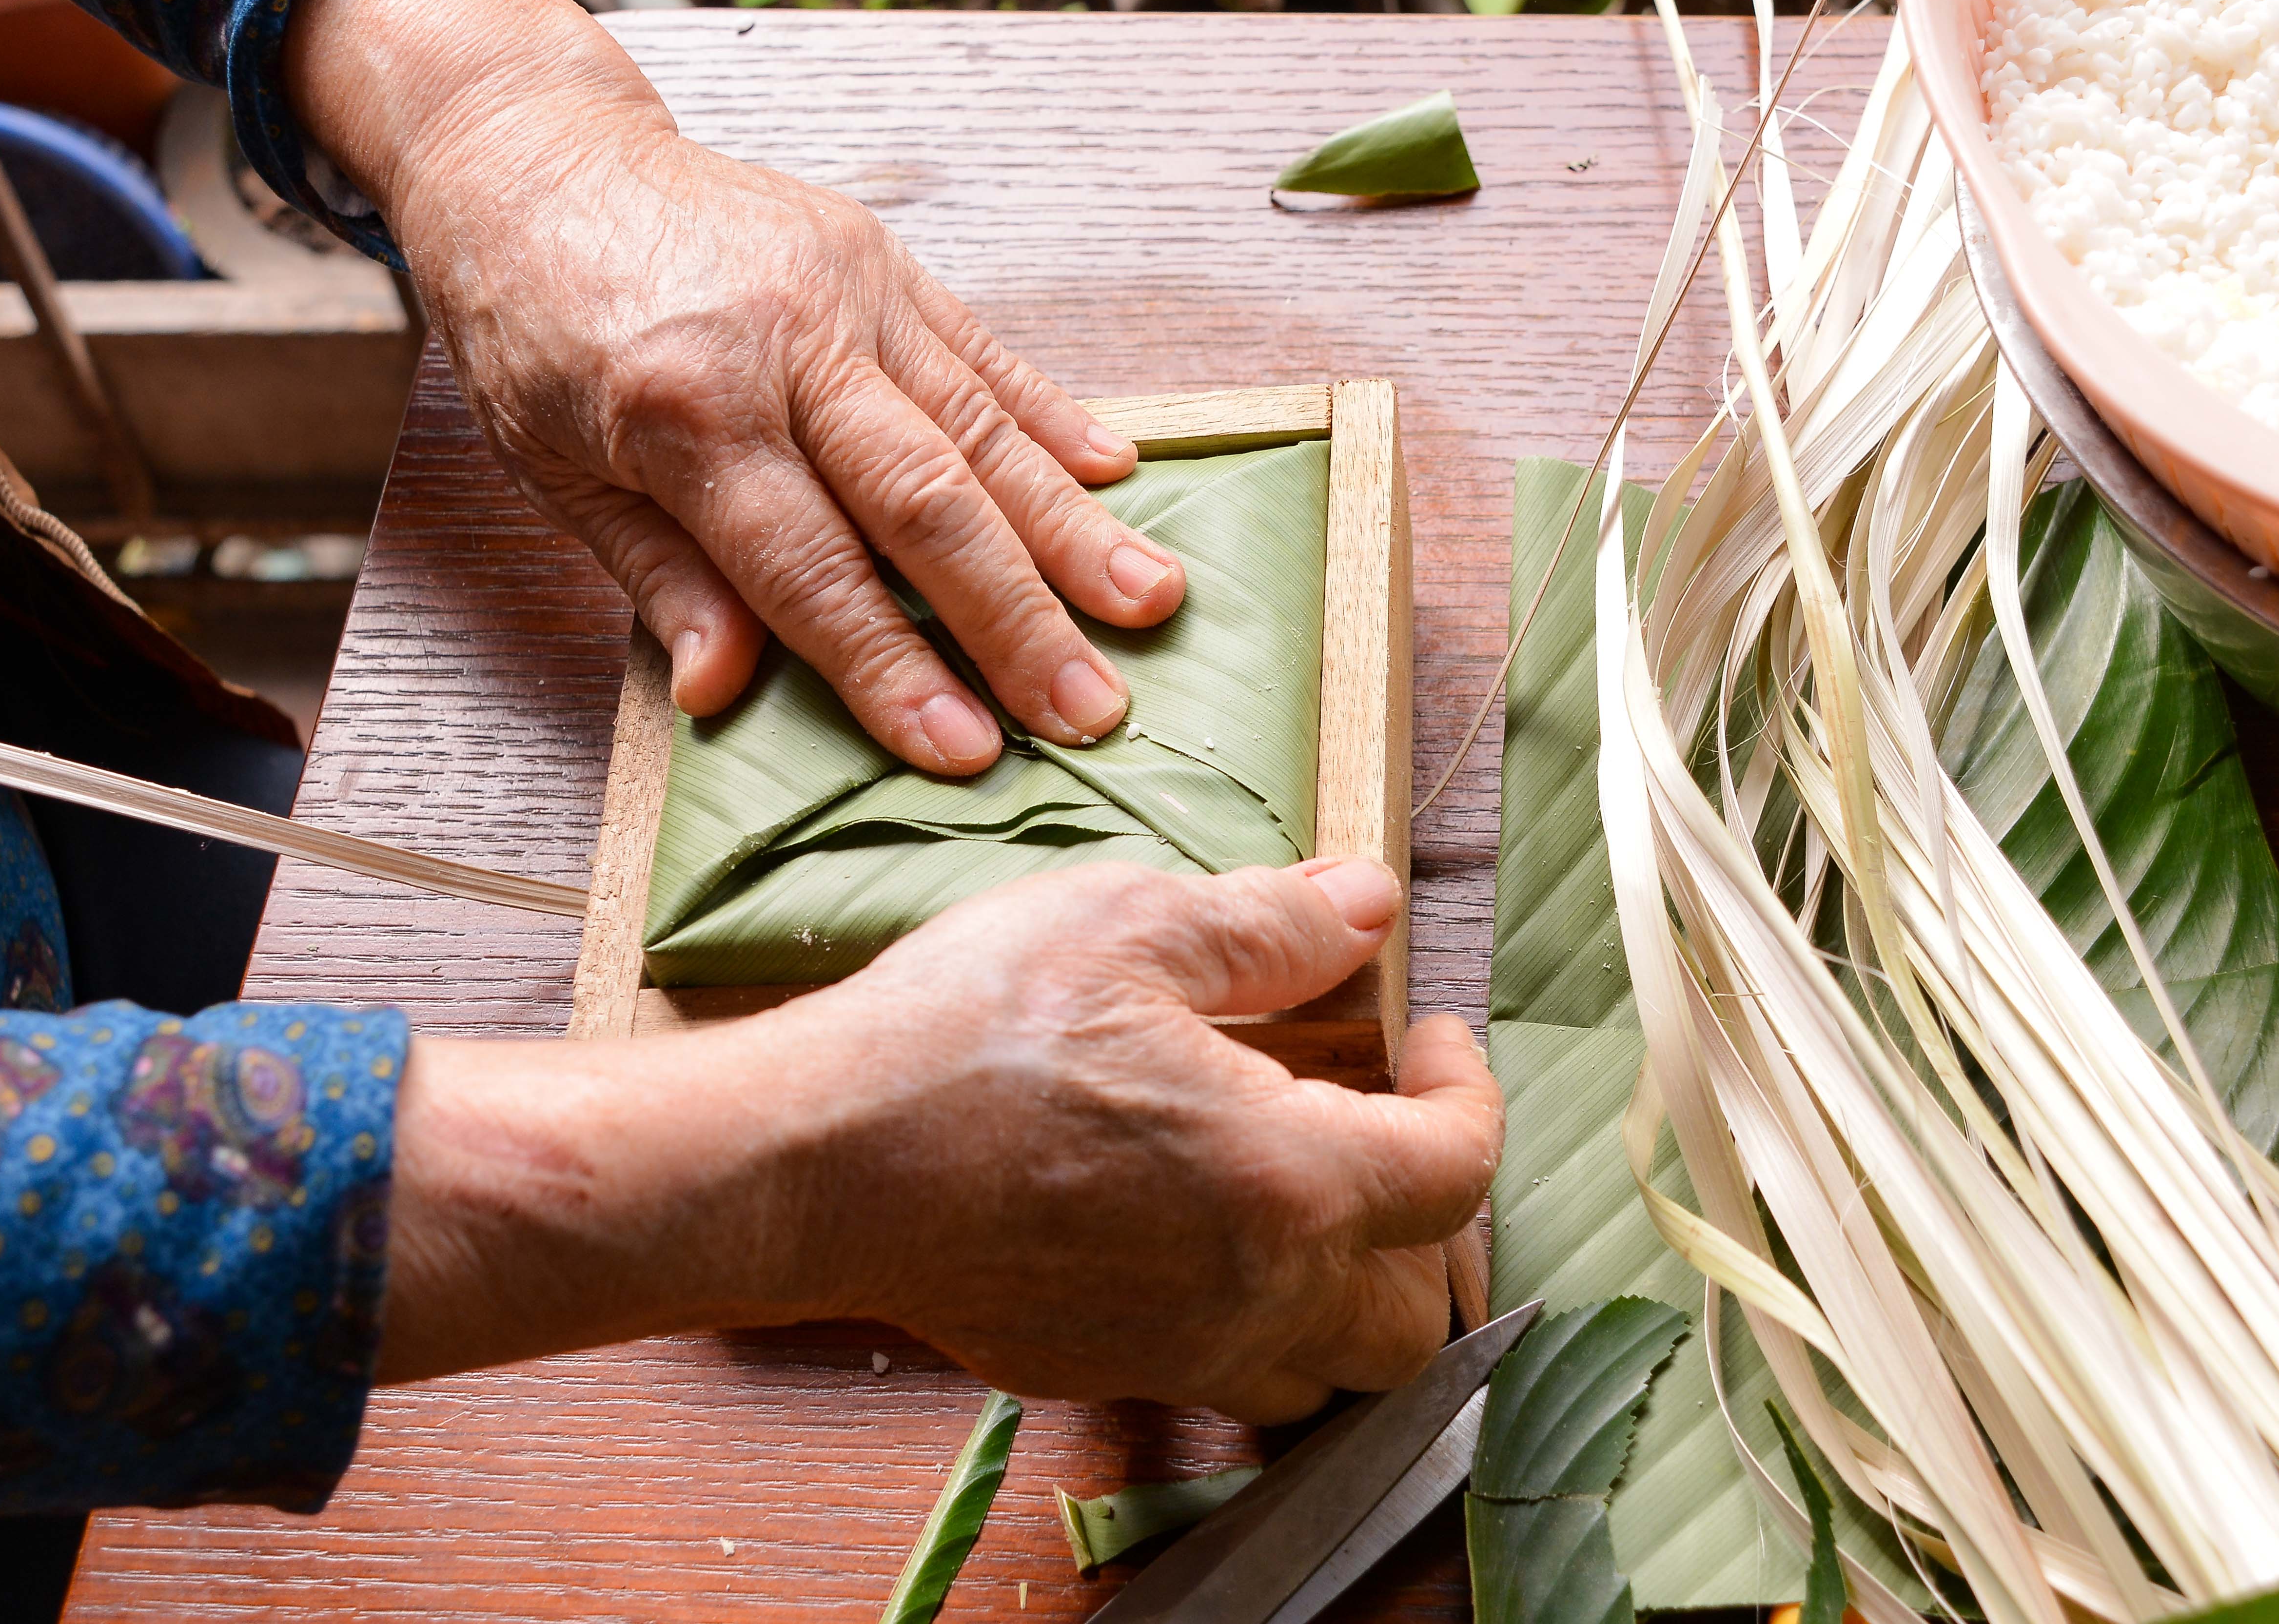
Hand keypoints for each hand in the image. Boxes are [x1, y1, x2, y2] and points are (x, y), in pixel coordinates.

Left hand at [286, 0, 1186, 774]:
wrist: (535, 155)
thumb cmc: (533, 327)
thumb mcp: (554, 470)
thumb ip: (658, 578)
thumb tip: (723, 692)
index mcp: (683, 410)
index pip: (809, 570)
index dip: (893, 668)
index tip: (968, 751)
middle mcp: (781, 344)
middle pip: (925, 502)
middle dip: (1017, 618)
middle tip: (1094, 708)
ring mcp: (844, 293)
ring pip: (981, 428)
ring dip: (1073, 528)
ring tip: (1150, 604)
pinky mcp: (881, 260)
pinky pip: (984, 353)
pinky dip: (1055, 418)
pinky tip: (1122, 477)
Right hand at [379, 859, 1503, 1420]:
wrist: (811, 1161)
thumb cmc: (963, 1035)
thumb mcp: (1126, 924)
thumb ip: (1271, 924)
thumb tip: (1367, 903)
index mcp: (1290, 1180)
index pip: (1459, 1171)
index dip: (1467, 1090)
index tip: (1425, 1032)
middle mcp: (1253, 1294)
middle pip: (1419, 1315)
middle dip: (1426, 1224)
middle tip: (1374, 1122)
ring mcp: (1173, 1351)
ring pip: (1330, 1370)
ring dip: (1346, 1291)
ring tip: (1297, 1186)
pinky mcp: (1096, 1369)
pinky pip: (1220, 1375)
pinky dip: (1245, 1316)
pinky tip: (1188, 1223)